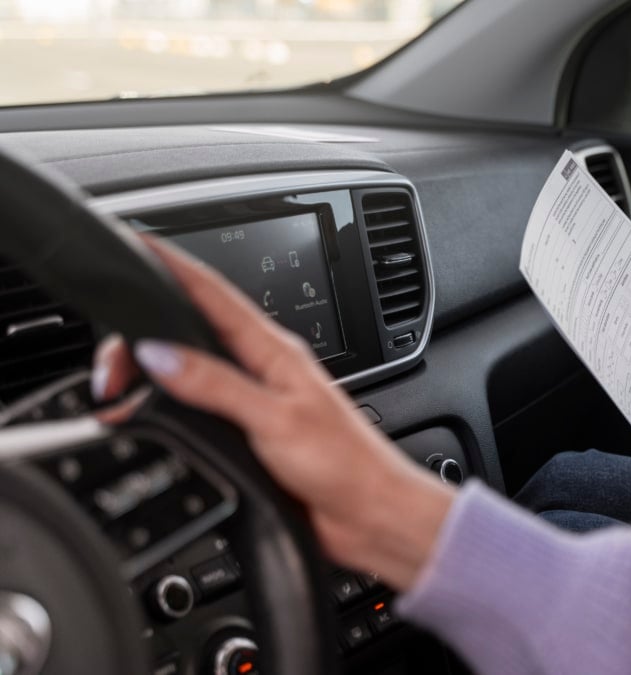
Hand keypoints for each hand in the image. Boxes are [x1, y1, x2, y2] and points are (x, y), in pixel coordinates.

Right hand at [92, 237, 453, 591]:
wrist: (372, 514)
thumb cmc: (346, 464)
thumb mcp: (276, 419)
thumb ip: (217, 385)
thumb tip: (160, 353)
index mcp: (276, 352)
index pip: (216, 295)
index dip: (175, 267)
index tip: (140, 244)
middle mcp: (264, 370)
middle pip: (194, 332)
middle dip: (147, 333)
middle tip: (111, 360)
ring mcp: (257, 402)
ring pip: (193, 369)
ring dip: (156, 369)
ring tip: (121, 380)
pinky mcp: (251, 435)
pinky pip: (201, 408)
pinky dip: (170, 405)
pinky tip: (156, 411)